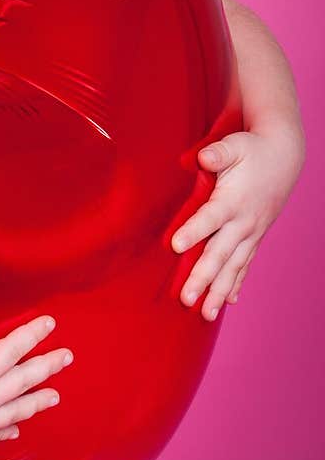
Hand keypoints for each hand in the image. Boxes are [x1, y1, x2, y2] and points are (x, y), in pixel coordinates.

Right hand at [0, 313, 72, 457]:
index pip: (12, 351)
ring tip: (56, 396)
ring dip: (39, 401)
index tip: (50, 323)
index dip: (32, 335)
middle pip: (24, 381)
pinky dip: (10, 430)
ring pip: (17, 410)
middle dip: (47, 366)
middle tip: (67, 356)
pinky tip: (17, 429)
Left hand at [170, 127, 304, 320]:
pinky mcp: (254, 236)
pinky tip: (227, 301)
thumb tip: (204, 157)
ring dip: (219, 291)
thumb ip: (218, 153)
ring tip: (206, 314)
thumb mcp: (234, 145)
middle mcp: (243, 221)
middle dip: (203, 278)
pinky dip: (236, 283)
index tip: (175, 246)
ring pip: (233, 266)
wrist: (283, 156)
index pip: (210, 218)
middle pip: (220, 253)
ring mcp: (251, 232)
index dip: (193, 231)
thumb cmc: (252, 150)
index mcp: (233, 199)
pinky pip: (244, 264)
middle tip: (187, 299)